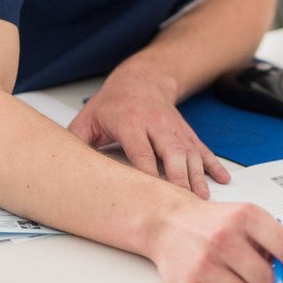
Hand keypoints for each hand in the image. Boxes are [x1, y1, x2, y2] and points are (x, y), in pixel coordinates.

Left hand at [67, 61, 230, 196]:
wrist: (142, 78)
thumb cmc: (113, 102)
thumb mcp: (88, 118)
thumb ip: (76, 142)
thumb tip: (60, 172)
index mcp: (130, 121)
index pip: (141, 150)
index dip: (148, 172)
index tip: (153, 195)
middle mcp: (156, 124)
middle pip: (172, 153)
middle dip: (180, 179)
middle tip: (185, 204)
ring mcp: (175, 129)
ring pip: (190, 154)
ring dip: (198, 178)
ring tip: (203, 201)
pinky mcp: (187, 133)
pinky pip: (203, 150)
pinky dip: (214, 166)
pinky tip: (222, 180)